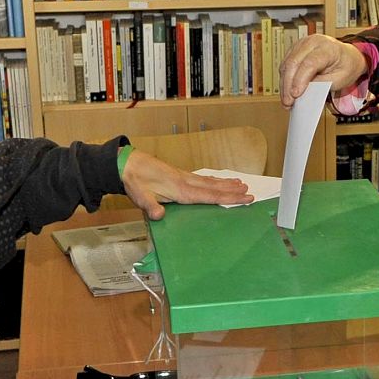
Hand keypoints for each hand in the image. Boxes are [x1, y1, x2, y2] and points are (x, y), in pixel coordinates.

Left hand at [119, 149, 250, 220]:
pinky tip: (217, 181)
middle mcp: (186, 183)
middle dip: (233, 191)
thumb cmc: (134, 181)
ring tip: (241, 184)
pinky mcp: (179, 175)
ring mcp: (184, 178)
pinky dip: (214, 181)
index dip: (229, 198)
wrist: (127, 163)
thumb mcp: (139, 196)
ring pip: (210, 182)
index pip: (210, 196)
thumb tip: (159, 215)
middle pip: (215, 188)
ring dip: (226, 184)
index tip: (245, 197)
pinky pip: (202, 179)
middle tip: (250, 192)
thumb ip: (150, 206)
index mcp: (181, 190)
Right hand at [279, 34, 368, 107]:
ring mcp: (302, 44)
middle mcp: (313, 42)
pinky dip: (284, 79)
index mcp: (328, 47)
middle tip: (288, 102)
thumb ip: (323, 84)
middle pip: (294, 63)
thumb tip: (306, 90)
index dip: (300, 80)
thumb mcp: (341, 79)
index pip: (309, 63)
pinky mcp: (295, 49)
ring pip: (286, 64)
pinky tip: (287, 91)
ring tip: (287, 101)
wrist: (347, 56)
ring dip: (284, 84)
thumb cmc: (346, 66)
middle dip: (288, 85)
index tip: (295, 95)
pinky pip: (285, 65)